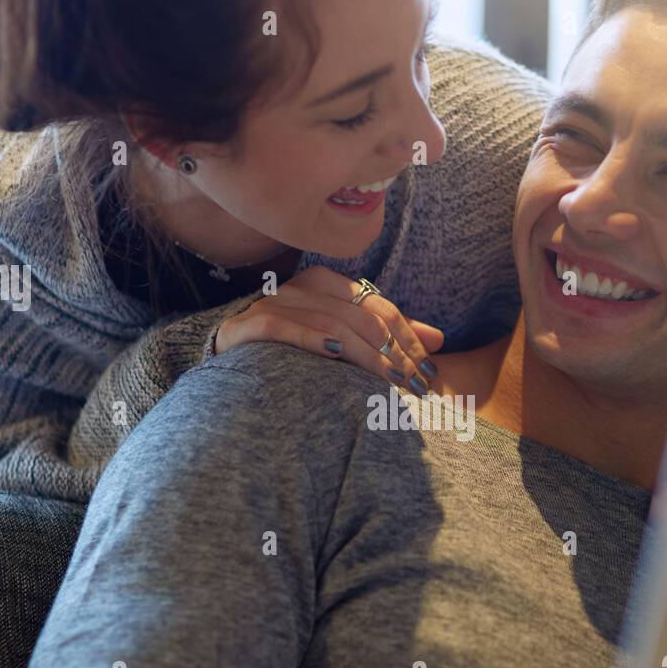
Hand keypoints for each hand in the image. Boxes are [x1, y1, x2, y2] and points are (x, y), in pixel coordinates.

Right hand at [214, 266, 443, 392]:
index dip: (408, 336)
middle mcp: (299, 288)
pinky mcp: (244, 327)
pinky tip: (335, 354)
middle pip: (359, 316)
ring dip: (365, 354)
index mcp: (324, 284)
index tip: (428, 368)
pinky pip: (281, 327)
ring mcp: (270, 305)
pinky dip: (310, 338)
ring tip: (390, 381)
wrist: (226, 361)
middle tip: (415, 383)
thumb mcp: (343, 337)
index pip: (378, 306)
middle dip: (393, 351)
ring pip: (329, 323)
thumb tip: (440, 340)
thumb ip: (388, 335)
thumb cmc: (292, 352)